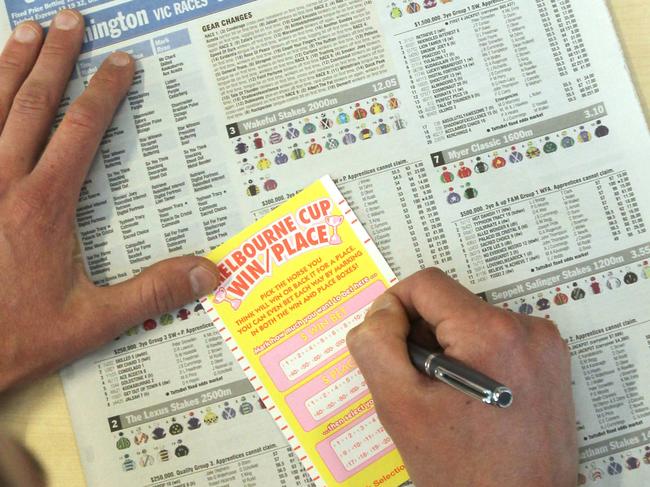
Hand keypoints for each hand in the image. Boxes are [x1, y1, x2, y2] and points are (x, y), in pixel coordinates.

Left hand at [0, 11, 218, 390]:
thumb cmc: (17, 335)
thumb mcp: (93, 321)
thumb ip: (153, 292)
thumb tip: (210, 272)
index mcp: (43, 204)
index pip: (79, 131)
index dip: (102, 92)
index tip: (120, 62)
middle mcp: (2, 182)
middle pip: (31, 103)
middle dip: (54, 58)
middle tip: (71, 20)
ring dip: (9, 64)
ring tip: (27, 30)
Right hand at [347, 269, 576, 486]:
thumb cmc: (464, 472)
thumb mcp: (399, 406)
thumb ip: (377, 345)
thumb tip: (381, 311)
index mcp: (491, 332)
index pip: (425, 284)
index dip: (394, 308)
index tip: (389, 345)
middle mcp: (528, 329)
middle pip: (449, 303)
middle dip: (422, 335)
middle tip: (417, 384)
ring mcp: (544, 346)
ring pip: (470, 321)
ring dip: (446, 349)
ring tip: (445, 398)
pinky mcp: (550, 363)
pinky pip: (495, 340)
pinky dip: (472, 358)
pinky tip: (468, 399)